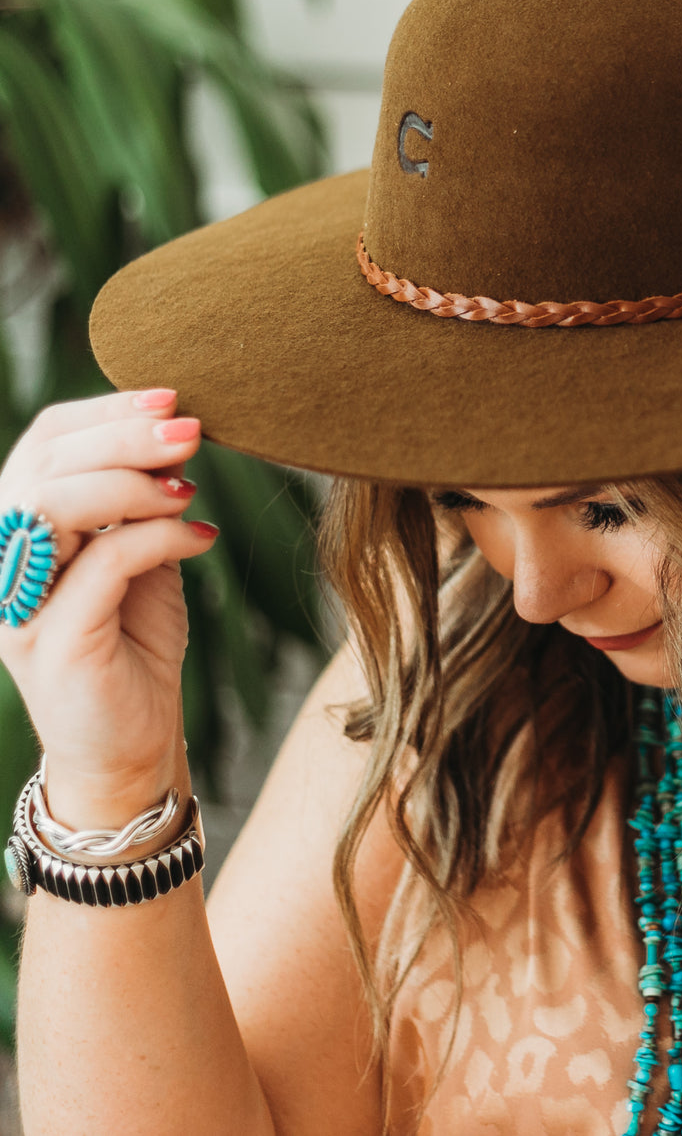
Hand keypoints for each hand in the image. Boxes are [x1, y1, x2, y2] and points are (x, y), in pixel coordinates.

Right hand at [0, 389, 217, 827]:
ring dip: (134, 482)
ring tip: (190, 487)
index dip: (104, 411)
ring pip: (56, 506)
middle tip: (193, 430)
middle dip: (125, 435)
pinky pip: (103, 563)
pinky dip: (161, 536)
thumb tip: (175, 429)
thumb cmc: (133, 642)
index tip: (170, 398)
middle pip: (47, 465)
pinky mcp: (53, 644)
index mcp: (20, 527)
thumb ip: (141, 498)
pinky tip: (202, 535)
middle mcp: (4, 561)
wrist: (133, 743)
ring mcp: (18, 604)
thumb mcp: (140, 553)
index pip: (43, 442)